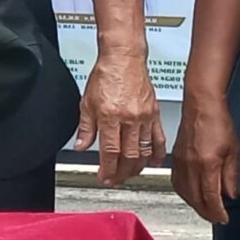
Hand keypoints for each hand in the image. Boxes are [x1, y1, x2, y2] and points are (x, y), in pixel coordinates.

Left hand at [75, 50, 164, 185]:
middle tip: (115, 180)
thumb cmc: (106, 75)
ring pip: (144, 150)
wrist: (124, 59)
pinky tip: (153, 162)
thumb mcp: (87, 102)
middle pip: (128, 155)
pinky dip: (156, 153)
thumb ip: (86, 127)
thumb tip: (81, 146)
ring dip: (137, 166)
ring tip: (130, 174)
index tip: (104, 177)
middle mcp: (129, 118)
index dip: (107, 168)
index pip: (110, 151)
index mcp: (110, 116)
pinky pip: (158, 138)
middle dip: (121, 172)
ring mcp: (144, 117)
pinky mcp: (155, 113)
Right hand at [171, 93, 239, 226]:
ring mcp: (180, 163)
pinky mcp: (175, 159)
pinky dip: (184, 193)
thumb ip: (232, 175)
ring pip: (185, 193)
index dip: (218, 211)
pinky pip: (177, 183)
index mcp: (206, 164)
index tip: (224, 218)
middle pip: (195, 199)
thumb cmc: (217, 122)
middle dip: (206, 212)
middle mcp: (190, 166)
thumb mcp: (234, 150)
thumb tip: (231, 193)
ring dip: (195, 204)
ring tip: (205, 209)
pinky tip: (190, 194)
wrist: (200, 105)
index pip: (211, 197)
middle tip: (216, 218)